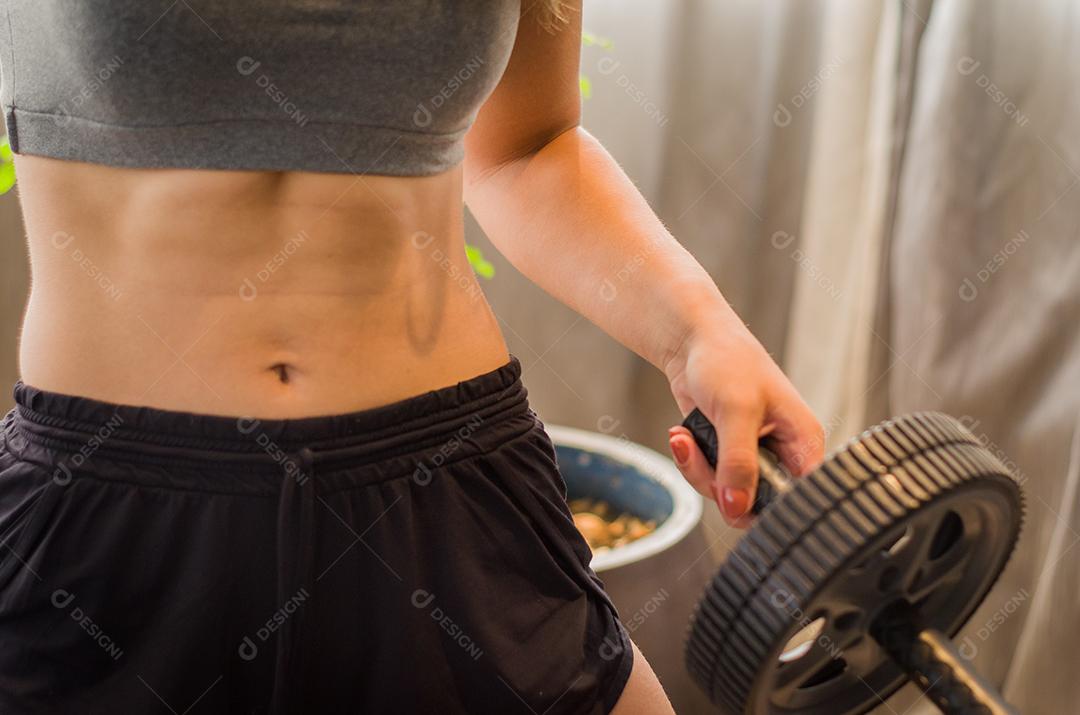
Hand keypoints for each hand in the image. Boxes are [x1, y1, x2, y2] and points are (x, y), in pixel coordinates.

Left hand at [663, 316, 823, 527]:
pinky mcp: (726, 455)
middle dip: (720, 486)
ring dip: (698, 470)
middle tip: (700, 458)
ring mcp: (752, 456)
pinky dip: (690, 461)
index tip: (736, 497)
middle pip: (757, 503)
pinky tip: (681, 435)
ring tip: (683, 436)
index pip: (800, 498)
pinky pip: (709, 479)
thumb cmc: (727, 361)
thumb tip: (737, 507)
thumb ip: (738, 463)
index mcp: (803, 443)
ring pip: (728, 495)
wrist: (692, 341)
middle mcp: (782, 454)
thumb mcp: (736, 411)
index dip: (770, 508)